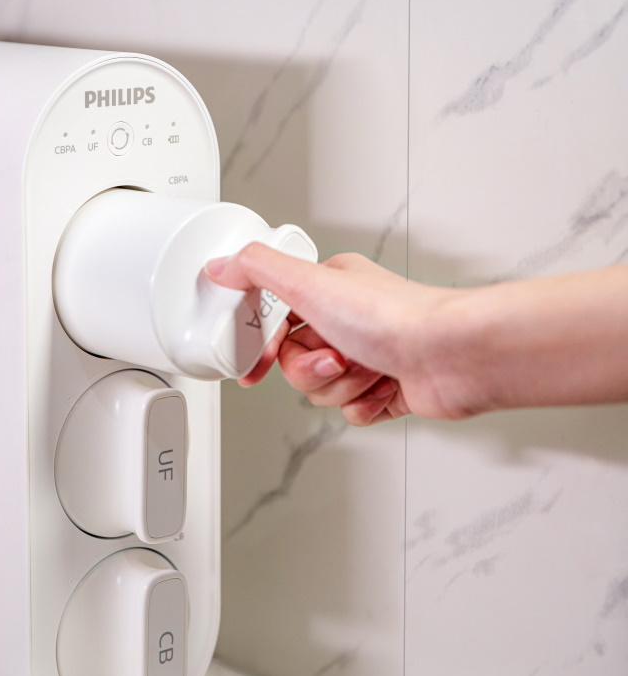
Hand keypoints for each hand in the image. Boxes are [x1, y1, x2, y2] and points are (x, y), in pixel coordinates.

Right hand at [205, 243, 457, 425]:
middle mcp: (350, 320)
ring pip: (323, 390)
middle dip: (311, 370)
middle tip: (334, 358)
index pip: (276, 320)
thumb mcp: (310, 283)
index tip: (257, 363)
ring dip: (341, 388)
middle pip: (296, 363)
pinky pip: (353, 411)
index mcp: (330, 288)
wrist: (451, 355)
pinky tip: (385, 387)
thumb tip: (223, 264)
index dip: (264, 346)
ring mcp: (370, 355)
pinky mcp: (388, 388)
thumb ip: (259, 270)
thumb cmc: (395, 317)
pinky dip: (366, 405)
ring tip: (368, 370)